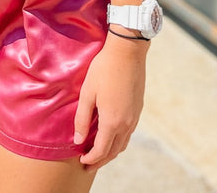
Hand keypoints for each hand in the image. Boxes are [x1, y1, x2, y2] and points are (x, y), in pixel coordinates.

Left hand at [73, 33, 147, 169]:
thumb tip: (78, 140)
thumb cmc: (104, 69)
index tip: (82, 161)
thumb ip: (82, 118)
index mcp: (112, 121)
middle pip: (113, 151)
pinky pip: (128, 133)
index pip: (101, 150)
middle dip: (100, 161)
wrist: (127, 51)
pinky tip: (111, 135)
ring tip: (98, 153)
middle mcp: (126, 123)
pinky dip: (118, 141)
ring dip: (110, 152)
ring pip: (123, 143)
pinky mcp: (138, 109)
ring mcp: (134, 117)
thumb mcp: (87, 92)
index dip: (91, 159)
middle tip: (88, 164)